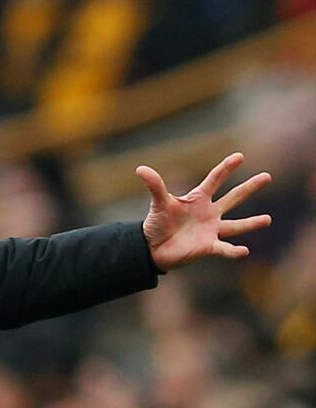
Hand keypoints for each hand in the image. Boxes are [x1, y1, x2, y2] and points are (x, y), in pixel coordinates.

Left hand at [136, 152, 271, 271]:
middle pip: (233, 198)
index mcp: (198, 199)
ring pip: (236, 225)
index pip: (215, 180)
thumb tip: (140, 168)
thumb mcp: (158, 203)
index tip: (239, 156)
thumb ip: (155, 186)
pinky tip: (244, 250)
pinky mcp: (208, 247)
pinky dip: (233, 251)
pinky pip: (224, 249)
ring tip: (268, 219)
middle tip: (267, 176)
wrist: (152, 247)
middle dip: (249, 187)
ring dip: (251, 223)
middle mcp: (209, 213)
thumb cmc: (157, 223)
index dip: (226, 168)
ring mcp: (211, 230)